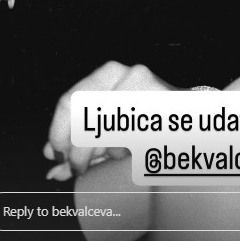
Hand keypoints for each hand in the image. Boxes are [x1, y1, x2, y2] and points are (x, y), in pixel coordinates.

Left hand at [45, 62, 176, 177]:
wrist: (191, 118)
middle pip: (83, 116)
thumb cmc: (146, 123)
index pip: (69, 101)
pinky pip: (131, 136)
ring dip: (104, 152)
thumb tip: (48, 158)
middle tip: (78, 168)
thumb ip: (79, 139)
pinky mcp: (161, 103)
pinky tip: (132, 150)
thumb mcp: (109, 128)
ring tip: (114, 155)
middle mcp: (124, 72)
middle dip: (77, 150)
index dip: (59, 134)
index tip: (58, 157)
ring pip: (106, 130)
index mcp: (107, 73)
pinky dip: (126, 150)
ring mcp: (145, 85)